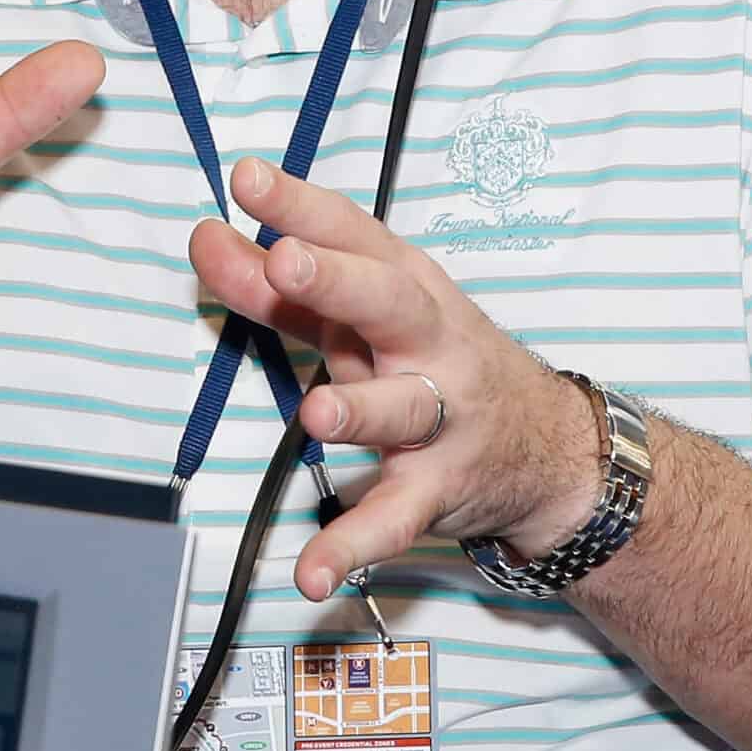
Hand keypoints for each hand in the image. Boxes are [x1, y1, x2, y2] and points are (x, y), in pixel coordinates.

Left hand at [188, 158, 602, 601]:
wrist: (547, 449)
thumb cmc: (430, 362)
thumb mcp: (360, 317)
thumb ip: (276, 286)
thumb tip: (204, 239)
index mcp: (407, 287)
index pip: (353, 234)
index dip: (300, 206)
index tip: (247, 177)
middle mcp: (429, 342)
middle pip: (388, 304)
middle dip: (338, 282)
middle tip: (287, 264)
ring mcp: (440, 417)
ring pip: (400, 409)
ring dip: (358, 409)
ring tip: (317, 414)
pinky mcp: (437, 488)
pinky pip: (395, 518)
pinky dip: (354, 546)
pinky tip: (312, 572)